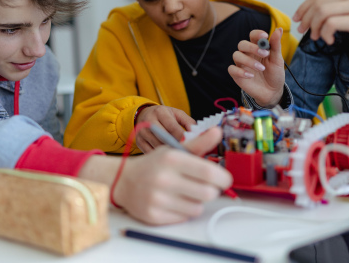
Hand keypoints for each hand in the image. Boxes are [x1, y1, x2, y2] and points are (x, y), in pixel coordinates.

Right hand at [114, 126, 232, 224]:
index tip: (224, 179)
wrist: (124, 181)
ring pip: (198, 207)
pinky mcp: (154, 216)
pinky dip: (184, 211)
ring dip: (198, 201)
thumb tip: (218, 131)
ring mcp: (158, 199)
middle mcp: (163, 179)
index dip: (223, 178)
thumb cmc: (155, 165)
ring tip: (187, 193)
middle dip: (212, 190)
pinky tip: (175, 202)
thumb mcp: (174, 150)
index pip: (209, 172)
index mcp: (171, 159)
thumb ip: (198, 143)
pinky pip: (184, 217)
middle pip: (208, 193)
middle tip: (207, 186)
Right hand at [136, 105, 195, 152]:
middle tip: (188, 155)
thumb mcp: (177, 114)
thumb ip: (188, 122)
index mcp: (160, 112)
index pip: (173, 128)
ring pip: (157, 147)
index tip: (192, 146)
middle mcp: (148, 122)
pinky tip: (168, 159)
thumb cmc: (165, 116)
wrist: (144, 115)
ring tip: (181, 158)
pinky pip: (151, 153)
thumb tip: (198, 134)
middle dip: (177, 147)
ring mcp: (142, 133)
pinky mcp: (138, 142)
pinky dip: (160, 158)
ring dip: (169, 154)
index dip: (183, 138)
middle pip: (164, 139)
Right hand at [228, 28, 285, 106]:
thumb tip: (279, 29)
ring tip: (261, 68)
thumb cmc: (275, 74)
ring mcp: (241, 64)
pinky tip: (251, 76)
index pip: (252, 36)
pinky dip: (240, 71)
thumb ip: (276, 45)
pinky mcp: (237, 75)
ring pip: (236, 55)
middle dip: (252, 47)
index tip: (264, 36)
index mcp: (257, 48)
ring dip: (249, 60)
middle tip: (264, 54)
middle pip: (242, 44)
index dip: (256, 34)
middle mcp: (247, 54)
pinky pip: (232, 69)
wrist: (273, 92)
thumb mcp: (277, 60)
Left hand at [294, 0, 348, 48]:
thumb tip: (315, 13)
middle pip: (316, 3)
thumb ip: (341, 2)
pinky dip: (325, 34)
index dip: (303, 7)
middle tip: (303, 31)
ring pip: (321, 13)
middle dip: (305, 19)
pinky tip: (329, 40)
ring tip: (317, 37)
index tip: (298, 18)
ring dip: (314, 28)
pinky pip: (330, 25)